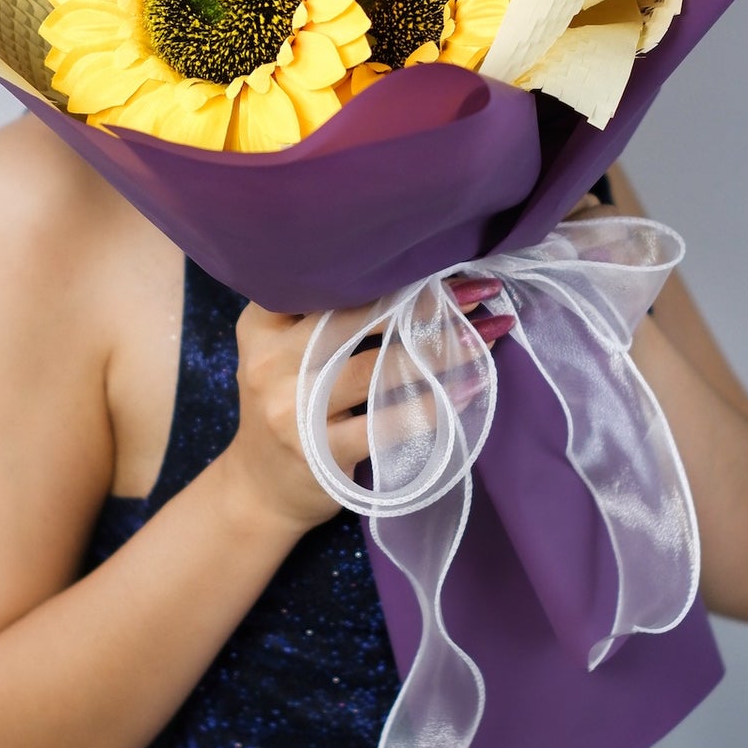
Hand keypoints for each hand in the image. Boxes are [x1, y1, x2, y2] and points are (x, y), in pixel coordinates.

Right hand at [219, 276, 513, 536]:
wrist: (260, 491)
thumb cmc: (289, 407)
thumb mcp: (281, 354)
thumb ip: (324, 318)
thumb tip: (418, 276)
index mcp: (261, 327)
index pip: (323, 283)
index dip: (384, 268)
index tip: (439, 256)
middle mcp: (270, 363)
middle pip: (355, 318)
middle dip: (423, 300)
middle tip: (479, 289)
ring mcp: (293, 411)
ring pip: (378, 368)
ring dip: (439, 349)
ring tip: (487, 333)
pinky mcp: (321, 455)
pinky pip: (389, 423)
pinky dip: (436, 403)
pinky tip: (472, 386)